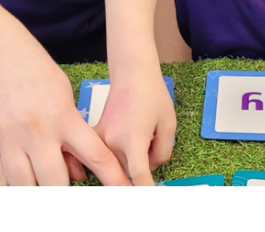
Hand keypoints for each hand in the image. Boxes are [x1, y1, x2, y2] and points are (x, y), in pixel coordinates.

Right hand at [0, 30, 132, 187]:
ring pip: (23, 187)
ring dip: (35, 188)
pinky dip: (9, 184)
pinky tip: (17, 176)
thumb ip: (73, 135)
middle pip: (54, 184)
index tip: (126, 191)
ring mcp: (9, 139)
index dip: (114, 179)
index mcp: (63, 116)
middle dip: (63, 192)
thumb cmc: (34, 68)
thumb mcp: (64, 94)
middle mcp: (37, 132)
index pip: (95, 155)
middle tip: (67, 184)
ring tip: (41, 179)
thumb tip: (78, 175)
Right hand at [94, 71, 176, 186]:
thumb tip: (150, 168)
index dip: (145, 188)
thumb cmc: (153, 94)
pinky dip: (118, 154)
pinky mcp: (95, 135)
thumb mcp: (169, 123)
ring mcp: (101, 139)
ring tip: (139, 132)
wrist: (131, 74)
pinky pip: (107, 155)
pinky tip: (127, 135)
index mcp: (133, 138)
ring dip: (130, 158)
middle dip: (142, 165)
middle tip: (150, 139)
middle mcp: (112, 142)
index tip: (150, 191)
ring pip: (118, 165)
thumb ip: (163, 152)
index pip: (138, 175)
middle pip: (128, 172)